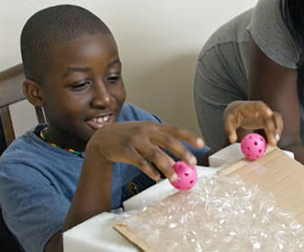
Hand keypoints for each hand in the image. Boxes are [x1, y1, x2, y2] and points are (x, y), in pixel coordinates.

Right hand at [86, 121, 204, 182]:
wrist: (103, 138)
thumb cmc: (129, 137)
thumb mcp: (146, 135)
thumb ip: (161, 145)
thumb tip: (178, 159)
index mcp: (154, 126)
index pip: (175, 130)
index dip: (189, 136)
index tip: (201, 144)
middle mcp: (146, 131)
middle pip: (168, 141)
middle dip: (182, 152)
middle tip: (192, 163)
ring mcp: (135, 140)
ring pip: (155, 153)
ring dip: (167, 166)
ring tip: (175, 177)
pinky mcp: (125, 150)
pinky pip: (140, 162)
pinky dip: (149, 170)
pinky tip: (156, 177)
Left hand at [223, 100, 282, 145]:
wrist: (235, 111)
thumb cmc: (232, 114)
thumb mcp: (228, 121)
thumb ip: (229, 130)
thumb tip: (232, 140)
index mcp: (249, 106)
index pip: (259, 104)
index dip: (265, 108)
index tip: (269, 114)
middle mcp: (260, 109)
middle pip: (270, 116)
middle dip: (273, 128)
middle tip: (273, 141)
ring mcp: (264, 114)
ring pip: (276, 120)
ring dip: (278, 130)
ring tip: (274, 143)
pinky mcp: (266, 120)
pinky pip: (275, 125)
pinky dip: (276, 132)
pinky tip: (273, 141)